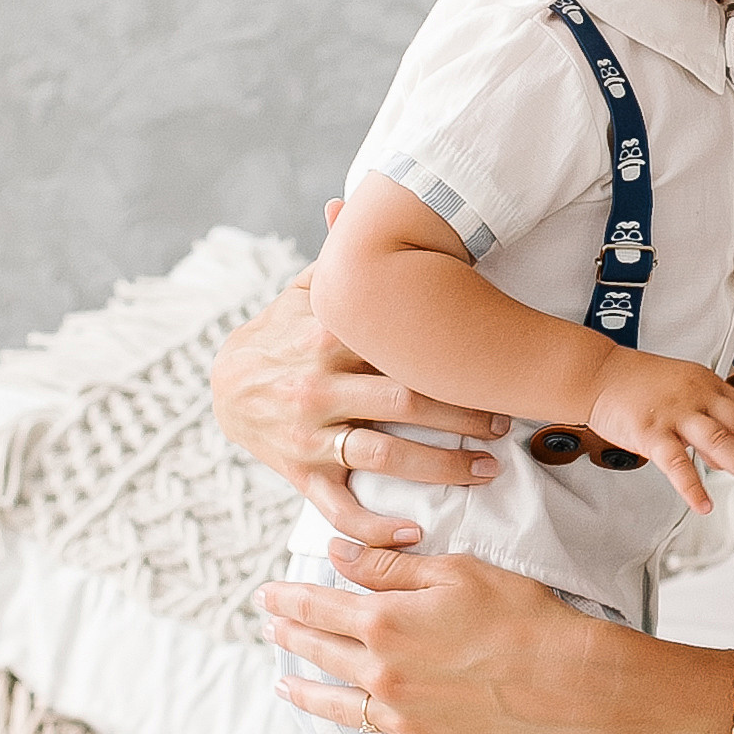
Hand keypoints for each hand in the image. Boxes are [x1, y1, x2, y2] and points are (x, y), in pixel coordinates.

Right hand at [211, 206, 509, 551]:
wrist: (223, 383)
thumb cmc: (285, 331)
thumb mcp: (308, 288)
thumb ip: (339, 255)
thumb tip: (350, 201)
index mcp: (331, 333)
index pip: (404, 343)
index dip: (458, 355)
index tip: (504, 364)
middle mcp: (320, 383)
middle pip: (407, 400)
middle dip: (465, 414)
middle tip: (510, 421)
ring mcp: (310, 430)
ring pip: (384, 454)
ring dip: (442, 466)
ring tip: (487, 471)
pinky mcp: (300, 471)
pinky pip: (340, 506)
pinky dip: (376, 525)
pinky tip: (417, 532)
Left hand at [267, 541, 580, 733]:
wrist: (562, 676)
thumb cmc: (516, 613)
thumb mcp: (453, 572)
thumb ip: (388, 567)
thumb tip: (337, 555)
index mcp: (384, 623)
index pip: (317, 607)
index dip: (287, 598)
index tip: (265, 593)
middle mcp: (382, 674)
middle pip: (322, 653)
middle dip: (291, 638)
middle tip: (270, 629)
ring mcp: (401, 716)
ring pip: (337, 707)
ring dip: (305, 696)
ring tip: (283, 688)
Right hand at [584, 353, 733, 515]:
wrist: (596, 372)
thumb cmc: (637, 384)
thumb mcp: (681, 393)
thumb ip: (706, 423)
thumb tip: (725, 461)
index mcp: (708, 384)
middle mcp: (697, 395)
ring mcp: (675, 413)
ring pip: (719, 442)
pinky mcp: (650, 431)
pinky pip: (676, 463)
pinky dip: (692, 486)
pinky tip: (704, 504)